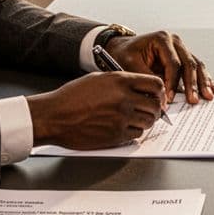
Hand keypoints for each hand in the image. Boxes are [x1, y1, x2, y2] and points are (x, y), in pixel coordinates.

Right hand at [28, 71, 167, 148]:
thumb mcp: (98, 79)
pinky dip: (134, 132)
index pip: (155, 84)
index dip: (159, 91)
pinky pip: (137, 134)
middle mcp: (124, 98)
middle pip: (155, 105)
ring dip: (145, 121)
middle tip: (149, 110)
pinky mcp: (116, 135)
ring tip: (135, 119)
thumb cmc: (72, 97)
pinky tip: (124, 127)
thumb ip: (122, 82)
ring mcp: (121, 118)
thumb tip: (140, 88)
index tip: (157, 96)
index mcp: (120, 81)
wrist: (54, 116)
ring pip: (148, 121)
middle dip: (155, 108)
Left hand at [107, 30, 213, 103]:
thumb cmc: (125, 55)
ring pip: (197, 65)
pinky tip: (211, 88)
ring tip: (207, 96)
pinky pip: (197, 68)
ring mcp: (181, 48)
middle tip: (194, 100)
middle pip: (189, 63)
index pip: (173, 63)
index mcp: (162, 39)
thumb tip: (161, 95)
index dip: (173, 82)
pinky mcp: (184, 57)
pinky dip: (204, 79)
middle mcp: (175, 41)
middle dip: (192, 84)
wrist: (124, 48)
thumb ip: (147, 78)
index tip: (170, 98)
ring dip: (202, 82)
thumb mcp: (130, 65)